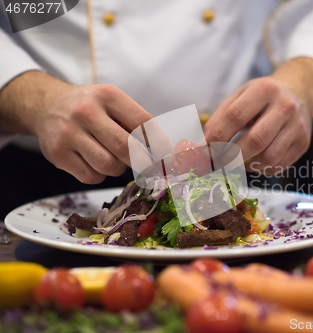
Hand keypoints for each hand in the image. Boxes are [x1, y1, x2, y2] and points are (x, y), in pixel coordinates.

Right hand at [0, 71, 152, 183]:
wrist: (46, 105)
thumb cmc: (89, 107)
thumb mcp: (112, 102)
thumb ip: (135, 123)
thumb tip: (163, 153)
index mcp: (107, 95)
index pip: (142, 123)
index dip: (159, 144)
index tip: (169, 158)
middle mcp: (86, 112)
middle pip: (126, 148)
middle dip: (143, 163)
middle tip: (150, 168)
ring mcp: (69, 133)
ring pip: (109, 166)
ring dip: (118, 168)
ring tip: (113, 158)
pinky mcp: (57, 153)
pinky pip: (91, 176)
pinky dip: (99, 175)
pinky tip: (94, 162)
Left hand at [204, 57, 312, 174]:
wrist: (298, 94)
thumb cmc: (261, 98)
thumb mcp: (239, 97)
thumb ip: (219, 119)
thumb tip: (202, 147)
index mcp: (264, 90)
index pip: (235, 116)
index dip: (217, 137)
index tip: (205, 151)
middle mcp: (284, 106)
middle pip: (255, 140)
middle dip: (231, 157)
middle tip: (218, 164)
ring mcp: (297, 126)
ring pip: (269, 157)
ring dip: (247, 165)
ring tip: (236, 162)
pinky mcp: (303, 142)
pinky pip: (279, 165)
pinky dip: (261, 168)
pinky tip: (253, 161)